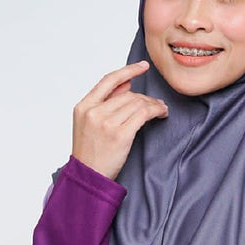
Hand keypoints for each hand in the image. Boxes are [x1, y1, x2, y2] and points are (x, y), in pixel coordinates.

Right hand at [71, 60, 168, 180]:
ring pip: (137, 103)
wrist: (87, 177)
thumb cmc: (90, 153)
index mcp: (83, 106)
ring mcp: (106, 123)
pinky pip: (143, 114)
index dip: (127, 71)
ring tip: (161, 109)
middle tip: (156, 104)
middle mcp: (94, 112)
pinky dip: (155, 111)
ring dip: (153, 104)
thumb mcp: (88, 124)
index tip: (143, 67)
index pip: (108, 81)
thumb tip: (126, 85)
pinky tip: (161, 114)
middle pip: (127, 94)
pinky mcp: (120, 135)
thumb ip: (105, 103)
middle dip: (145, 97)